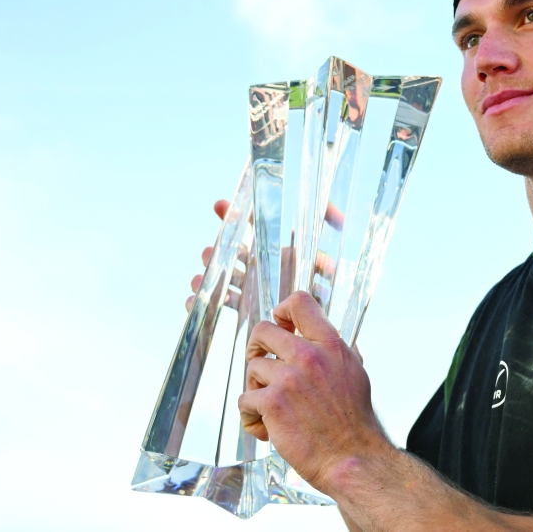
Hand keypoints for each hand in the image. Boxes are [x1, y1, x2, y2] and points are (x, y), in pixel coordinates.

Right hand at [185, 199, 345, 311]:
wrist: (317, 327)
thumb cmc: (323, 288)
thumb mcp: (324, 261)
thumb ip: (331, 239)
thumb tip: (341, 219)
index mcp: (276, 251)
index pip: (253, 228)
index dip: (235, 216)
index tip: (220, 206)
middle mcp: (260, 266)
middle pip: (232, 252)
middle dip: (219, 249)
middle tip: (209, 252)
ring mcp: (251, 287)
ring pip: (224, 276)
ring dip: (209, 275)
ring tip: (198, 279)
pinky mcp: (245, 309)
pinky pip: (222, 302)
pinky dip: (203, 301)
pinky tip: (191, 300)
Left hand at [238, 291, 386, 488]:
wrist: (352, 456)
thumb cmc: (354, 421)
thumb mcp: (355, 372)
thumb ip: (336, 351)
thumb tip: (326, 337)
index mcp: (331, 345)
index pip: (300, 303)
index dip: (282, 311)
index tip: (280, 326)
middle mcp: (310, 356)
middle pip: (264, 331)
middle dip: (257, 348)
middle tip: (261, 365)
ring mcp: (289, 379)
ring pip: (253, 368)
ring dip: (257, 388)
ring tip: (272, 408)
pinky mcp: (272, 403)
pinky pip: (245, 399)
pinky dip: (251, 416)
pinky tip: (267, 428)